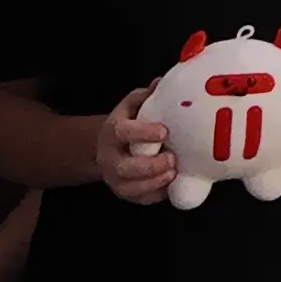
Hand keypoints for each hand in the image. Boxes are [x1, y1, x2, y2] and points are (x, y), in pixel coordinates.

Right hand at [97, 89, 175, 204]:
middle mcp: (109, 158)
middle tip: (172, 158)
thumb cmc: (127, 123)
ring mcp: (115, 178)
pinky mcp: (125, 193)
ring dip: (154, 183)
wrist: (106, 147)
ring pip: (130, 188)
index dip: (143, 133)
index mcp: (112, 132)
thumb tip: (162, 82)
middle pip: (124, 167)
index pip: (123, 133)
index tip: (164, 131)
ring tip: (174, 173)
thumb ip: (145, 96)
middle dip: (150, 166)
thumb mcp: (131, 106)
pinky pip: (140, 199)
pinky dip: (156, 195)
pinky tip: (171, 186)